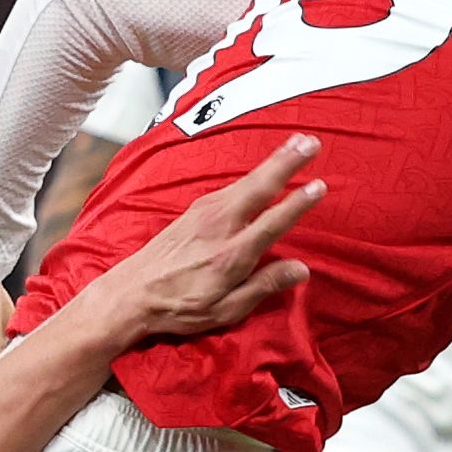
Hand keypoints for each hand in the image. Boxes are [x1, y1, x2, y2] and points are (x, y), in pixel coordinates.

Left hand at [83, 134, 320, 346]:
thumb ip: (264, 286)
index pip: (273, 222)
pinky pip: (231, 186)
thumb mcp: (226, 310)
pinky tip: (262, 169)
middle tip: (312, 141)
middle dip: (287, 162)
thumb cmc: (180, 307)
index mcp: (232, 254)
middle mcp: (219, 226)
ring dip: (272, 161)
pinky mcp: (194, 209)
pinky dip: (252, 174)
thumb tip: (301, 269)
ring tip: (295, 143)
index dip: (298, 204)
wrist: (131, 292)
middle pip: (260, 187)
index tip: (319, 185)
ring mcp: (204, 213)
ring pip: (246, 181)